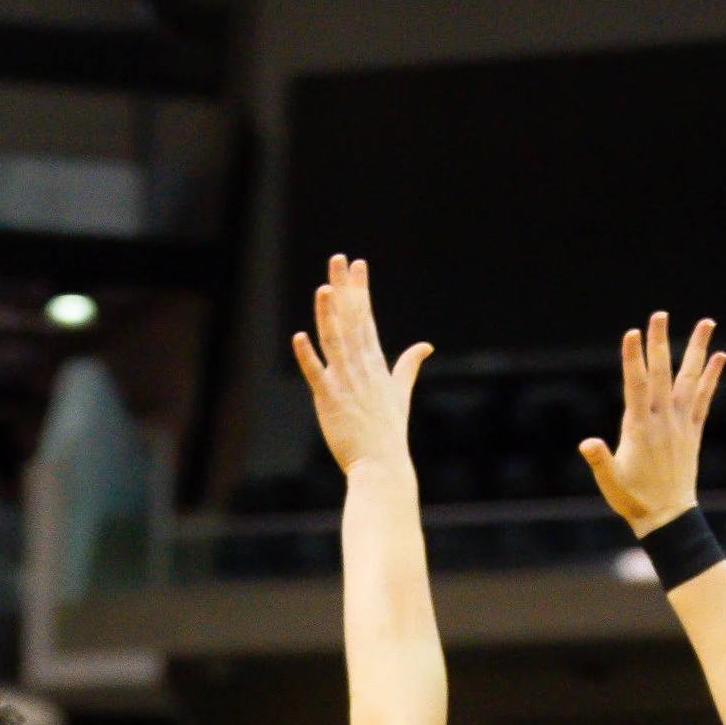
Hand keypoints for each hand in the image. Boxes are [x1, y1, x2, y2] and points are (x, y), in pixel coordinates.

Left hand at [290, 255, 432, 480]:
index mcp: (376, 363)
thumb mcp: (400, 393)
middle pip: (351, 321)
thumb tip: (425, 346)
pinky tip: (300, 336)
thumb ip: (408, 366)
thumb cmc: (389, 433)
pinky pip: (317, 374)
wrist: (382, 465)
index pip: (366, 318)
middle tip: (339, 259)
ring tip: (324, 288)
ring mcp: (345, 383)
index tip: (357, 264)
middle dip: (345, 289)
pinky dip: (308, 356)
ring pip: (335, 341)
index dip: (360, 290)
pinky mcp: (330, 401)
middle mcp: (361, 368)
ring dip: (328, 314)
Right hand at [578, 311, 725, 532]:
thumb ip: (599, 460)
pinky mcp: (693, 431)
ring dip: (696, 349)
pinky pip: (705, 398)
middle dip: (659, 342)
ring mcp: (681, 424)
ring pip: (689, 379)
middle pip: (662, 373)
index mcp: (639, 428)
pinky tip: (720, 356)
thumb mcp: (610, 482)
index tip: (633, 333)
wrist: (668, 518)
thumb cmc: (633, 500)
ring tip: (706, 321)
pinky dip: (712, 376)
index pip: (636, 386)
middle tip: (659, 314)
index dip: (634, 359)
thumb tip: (587, 443)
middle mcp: (663, 420)